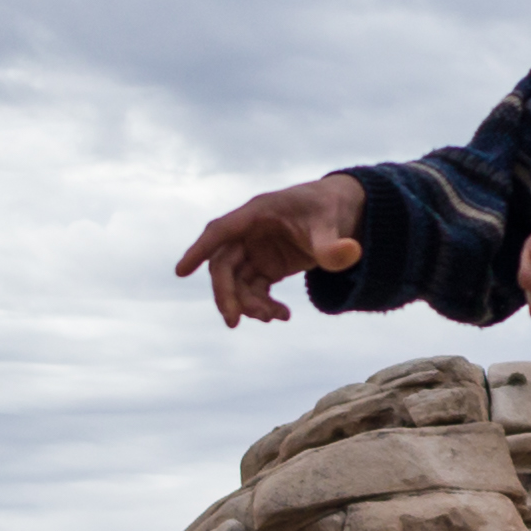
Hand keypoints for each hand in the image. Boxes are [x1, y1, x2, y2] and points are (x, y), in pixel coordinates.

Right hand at [178, 176, 367, 326]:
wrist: (345, 210)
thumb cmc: (332, 207)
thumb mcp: (332, 224)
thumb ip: (334, 244)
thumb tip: (349, 254)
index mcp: (258, 213)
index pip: (221, 231)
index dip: (200, 250)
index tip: (181, 271)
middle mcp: (250, 232)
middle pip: (224, 264)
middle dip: (226, 294)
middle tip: (234, 323)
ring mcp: (257, 249)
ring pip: (237, 281)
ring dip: (250, 304)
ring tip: (277, 317)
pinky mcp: (267, 265)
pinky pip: (254, 289)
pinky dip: (264, 305)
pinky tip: (283, 315)